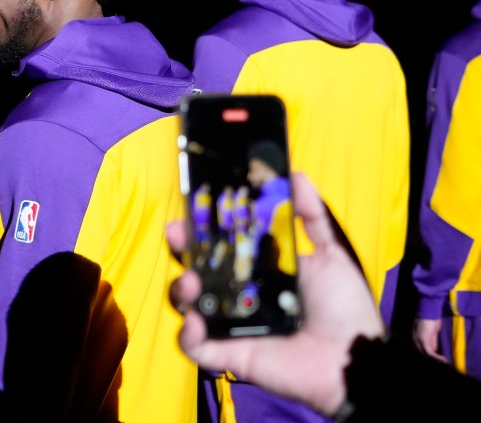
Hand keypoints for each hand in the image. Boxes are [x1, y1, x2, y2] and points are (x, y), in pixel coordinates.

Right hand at [167, 172, 384, 416]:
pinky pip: (194, 347)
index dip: (203, 227)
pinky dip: (187, 335)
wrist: (354, 356)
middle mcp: (238, 296)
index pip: (221, 245)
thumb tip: (297, 174)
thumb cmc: (344, 307)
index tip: (193, 209)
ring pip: (187, 305)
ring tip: (190, 282)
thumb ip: (312, 216)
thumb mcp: (332, 254)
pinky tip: (196, 322)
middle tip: (177, 235)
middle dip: (181, 251)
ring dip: (179, 290)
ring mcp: (229, 326)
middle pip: (196, 269)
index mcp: (258, 271)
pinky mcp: (228, 354)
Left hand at [413, 318, 447, 363]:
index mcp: (415, 336)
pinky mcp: (423, 341)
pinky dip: (437, 357)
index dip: (431, 354)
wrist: (429, 310)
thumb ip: (432, 339)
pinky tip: (444, 359)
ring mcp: (418, 340)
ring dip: (436, 359)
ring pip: (426, 354)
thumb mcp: (432, 331)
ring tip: (444, 361)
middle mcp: (414, 339)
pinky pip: (430, 353)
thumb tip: (435, 349)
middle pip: (422, 352)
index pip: (421, 349)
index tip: (439, 357)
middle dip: (432, 358)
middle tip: (443, 361)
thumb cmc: (432, 318)